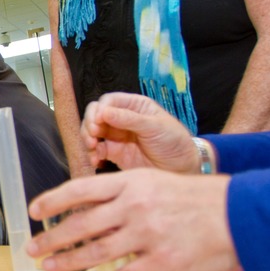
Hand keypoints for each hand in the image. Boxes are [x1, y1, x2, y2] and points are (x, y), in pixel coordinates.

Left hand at [26, 169, 239, 270]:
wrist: (244, 214)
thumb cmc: (201, 198)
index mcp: (132, 183)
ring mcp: (148, 234)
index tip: (33, 211)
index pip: (80, 189)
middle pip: (81, 224)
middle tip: (32, 248)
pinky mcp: (162, 260)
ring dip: (67, 261)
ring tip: (48, 267)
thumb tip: (89, 209)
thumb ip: (125, 194)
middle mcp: (135, 206)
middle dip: (52, 238)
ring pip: (96, 251)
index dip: (52, 201)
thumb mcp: (158, 182)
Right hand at [81, 93, 199, 173]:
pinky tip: (96, 161)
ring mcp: (116, 136)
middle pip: (96, 115)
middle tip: (93, 136)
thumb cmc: (174, 142)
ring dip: (87, 139)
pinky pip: (96, 151)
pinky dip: (92, 155)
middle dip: (90, 124)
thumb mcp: (155, 127)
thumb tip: (104, 112)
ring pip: (92, 132)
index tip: (98, 121)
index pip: (109, 101)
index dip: (100, 109)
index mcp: (134, 106)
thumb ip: (129, 119)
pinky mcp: (114, 153)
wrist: (182, 169)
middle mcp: (122, 119)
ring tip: (92, 148)